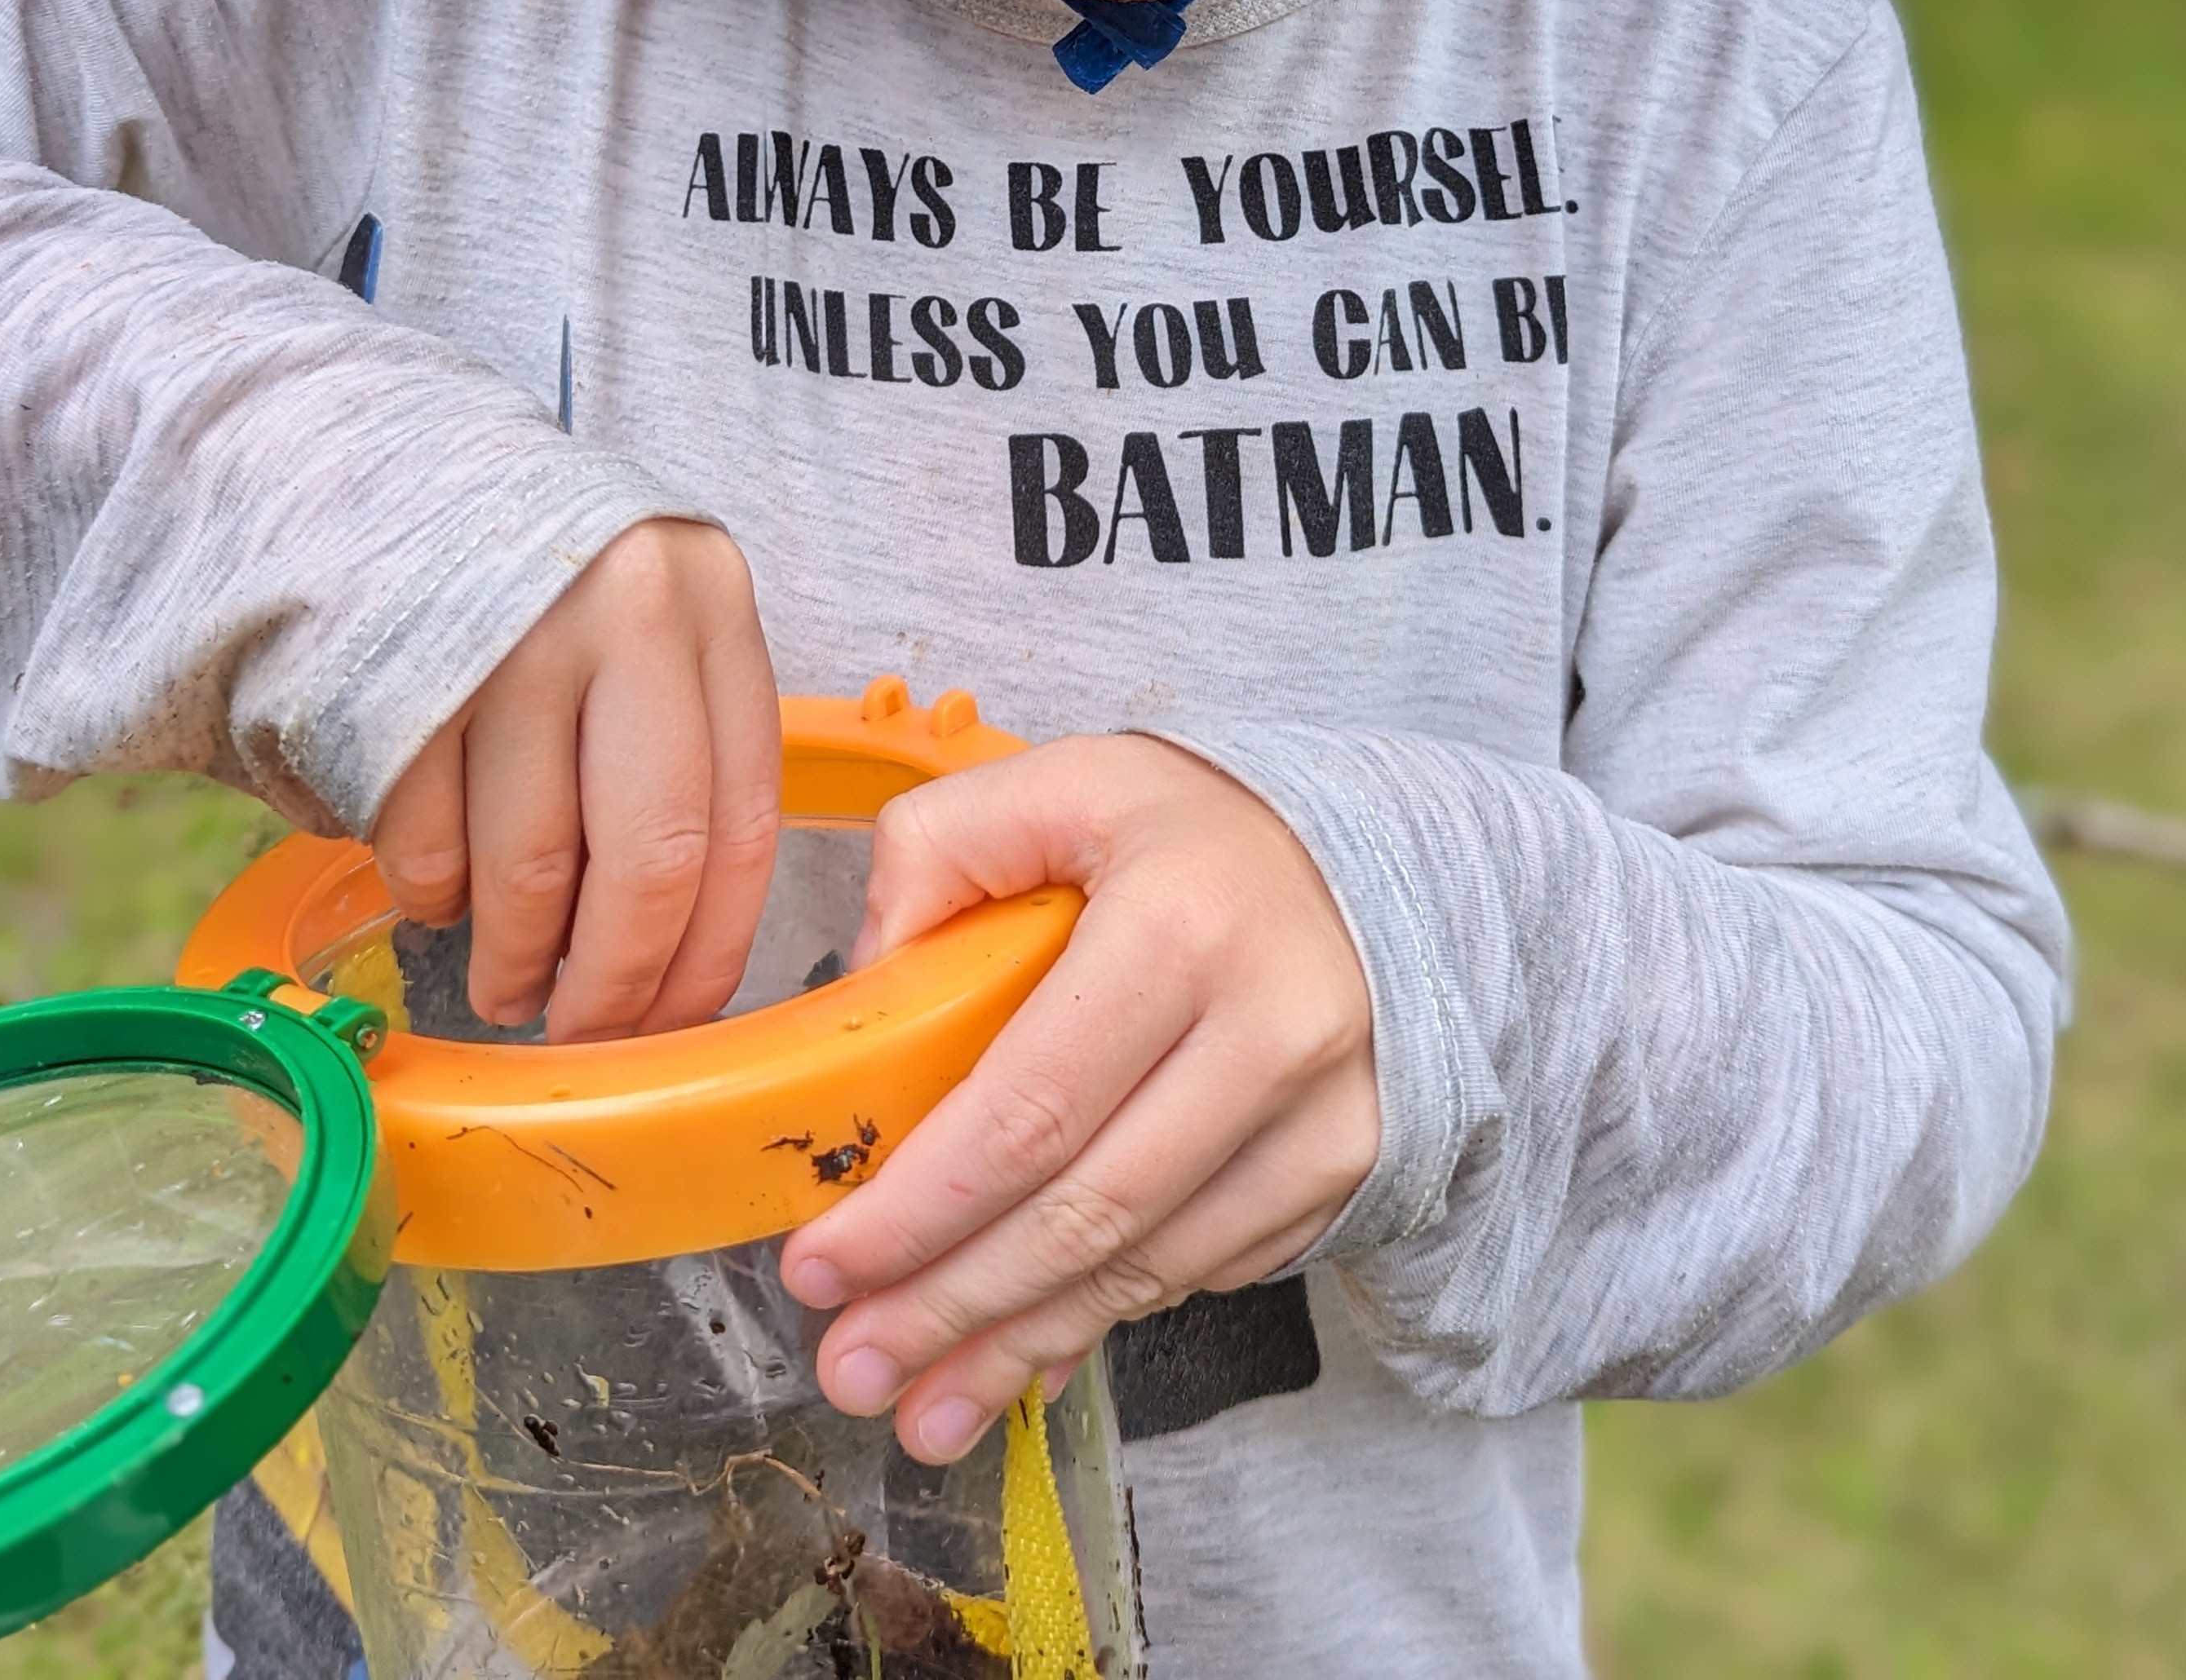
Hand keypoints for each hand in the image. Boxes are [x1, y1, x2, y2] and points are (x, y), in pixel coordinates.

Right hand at [369, 517, 778, 1035]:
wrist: (393, 470)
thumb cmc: (545, 581)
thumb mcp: (651, 626)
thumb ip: (683, 752)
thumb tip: (679, 955)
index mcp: (711, 607)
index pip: (740, 825)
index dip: (709, 953)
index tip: (675, 1024)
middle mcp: (628, 612)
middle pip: (649, 863)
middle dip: (615, 985)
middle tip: (581, 1031)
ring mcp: (511, 639)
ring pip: (533, 871)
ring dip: (518, 960)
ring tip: (507, 982)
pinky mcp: (403, 673)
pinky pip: (428, 844)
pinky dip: (434, 897)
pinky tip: (442, 889)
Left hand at [777, 737, 1377, 1462]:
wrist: (1363, 859)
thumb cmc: (1188, 827)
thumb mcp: (1058, 782)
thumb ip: (938, 853)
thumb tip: (867, 995)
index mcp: (1182, 926)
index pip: (1027, 1108)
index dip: (917, 1207)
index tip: (822, 1264)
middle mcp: (1269, 1032)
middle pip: (1079, 1212)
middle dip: (948, 1306)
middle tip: (851, 1365)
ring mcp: (1320, 1118)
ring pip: (1140, 1268)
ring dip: (1017, 1345)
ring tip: (918, 1402)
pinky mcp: (1339, 1171)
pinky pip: (1196, 1269)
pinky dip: (1100, 1319)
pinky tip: (1021, 1349)